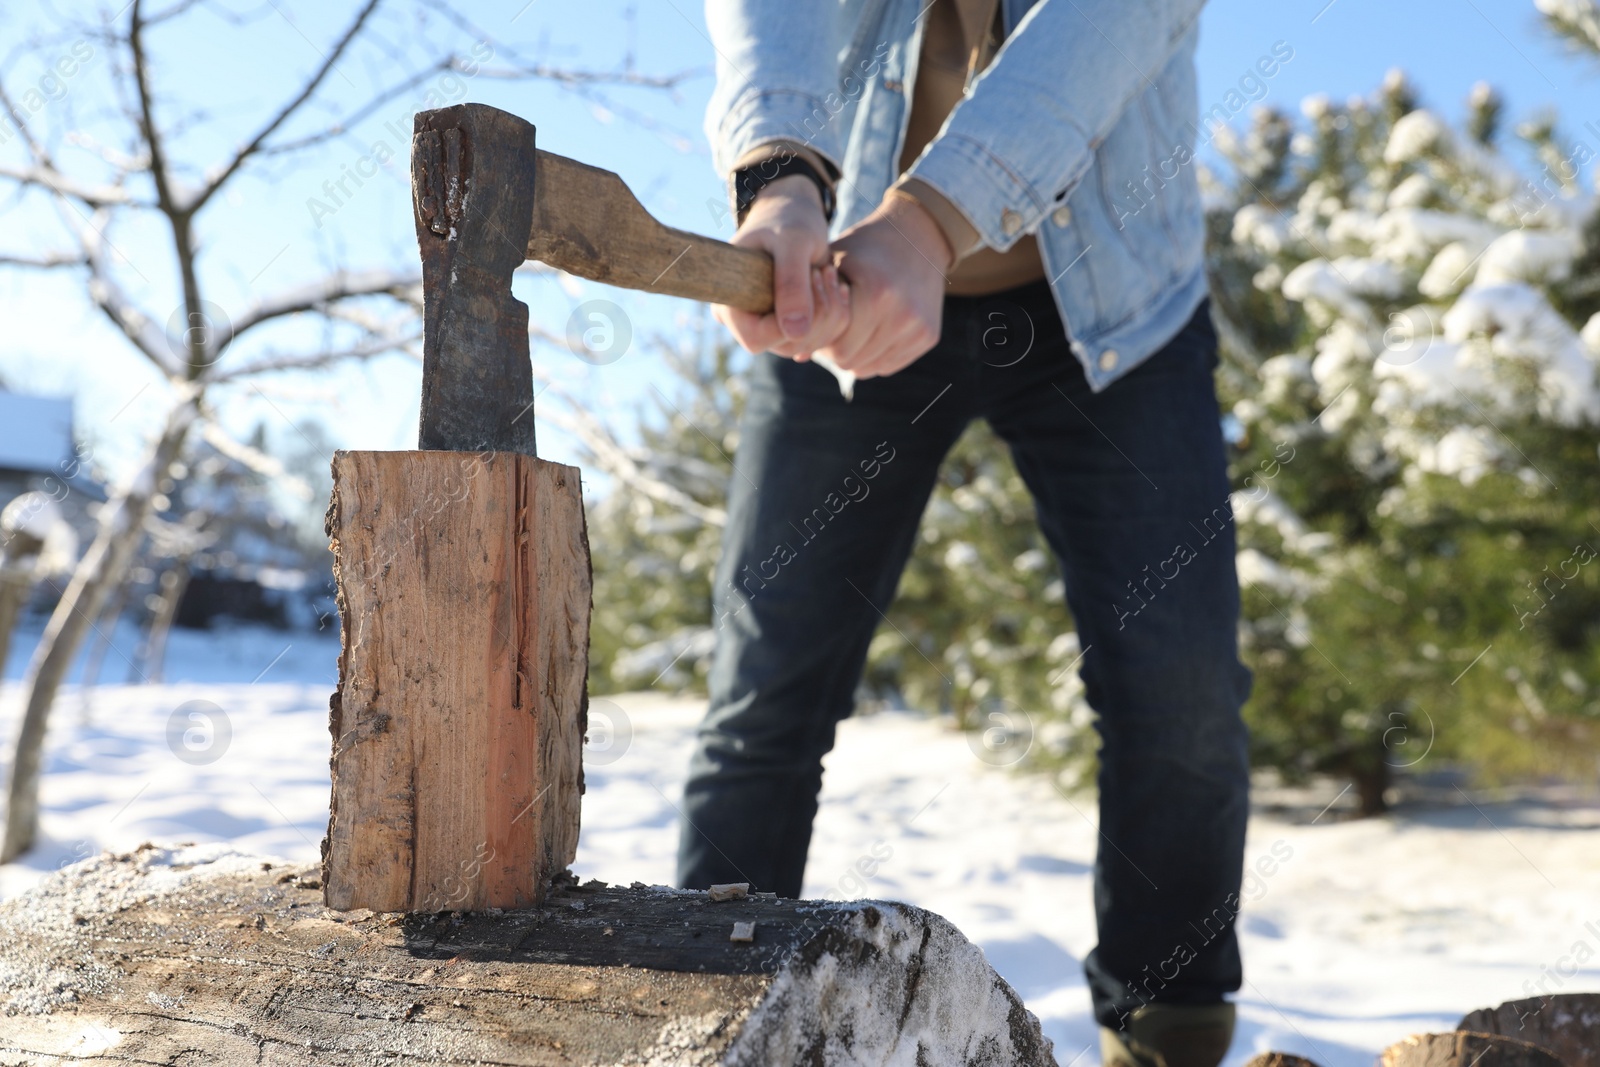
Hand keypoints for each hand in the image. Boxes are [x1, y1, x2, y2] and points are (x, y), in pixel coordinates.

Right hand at [713, 174, 850, 359]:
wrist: (796, 213)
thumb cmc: (788, 219)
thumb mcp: (794, 242)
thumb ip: (792, 283)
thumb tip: (795, 332)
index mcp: (729, 303)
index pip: (757, 338)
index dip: (788, 321)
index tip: (810, 277)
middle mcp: (744, 322)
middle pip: (786, 345)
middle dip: (817, 314)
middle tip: (825, 271)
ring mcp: (767, 326)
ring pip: (805, 344)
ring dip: (830, 312)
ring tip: (829, 272)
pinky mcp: (790, 325)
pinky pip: (819, 337)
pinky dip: (836, 314)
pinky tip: (836, 283)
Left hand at [816, 191, 951, 379]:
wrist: (918, 236)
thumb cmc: (865, 249)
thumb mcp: (833, 264)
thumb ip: (813, 304)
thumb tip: (798, 357)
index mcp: (876, 295)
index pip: (836, 348)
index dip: (820, 341)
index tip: (814, 326)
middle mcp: (902, 316)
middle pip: (851, 362)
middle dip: (834, 350)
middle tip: (828, 331)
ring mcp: (919, 328)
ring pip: (870, 367)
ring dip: (854, 354)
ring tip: (846, 329)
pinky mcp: (929, 336)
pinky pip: (890, 364)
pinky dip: (874, 355)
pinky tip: (868, 332)